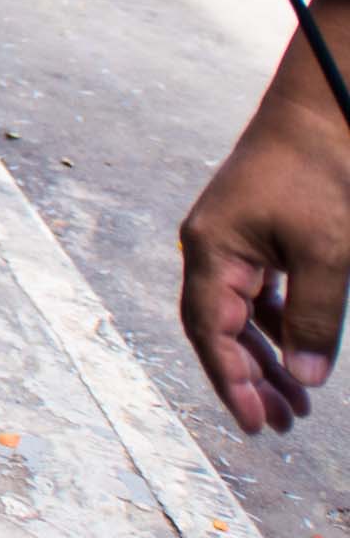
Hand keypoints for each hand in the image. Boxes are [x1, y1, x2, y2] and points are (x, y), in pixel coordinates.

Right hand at [181, 72, 349, 434]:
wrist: (322, 112)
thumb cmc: (320, 176)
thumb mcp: (325, 254)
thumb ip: (313, 318)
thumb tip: (308, 378)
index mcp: (212, 251)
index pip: (211, 332)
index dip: (231, 382)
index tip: (255, 425)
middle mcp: (211, 247)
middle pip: (217, 328)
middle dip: (248, 379)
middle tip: (282, 425)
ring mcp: (231, 238)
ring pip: (238, 313)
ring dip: (264, 356)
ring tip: (296, 401)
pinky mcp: (254, 232)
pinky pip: (256, 292)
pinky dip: (275, 325)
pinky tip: (300, 346)